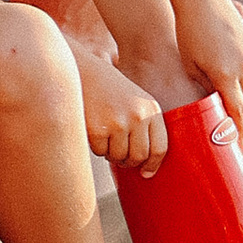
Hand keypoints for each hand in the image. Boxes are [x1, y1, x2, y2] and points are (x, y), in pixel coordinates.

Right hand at [65, 33, 167, 173]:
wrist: (82, 70)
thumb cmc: (109, 88)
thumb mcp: (136, 100)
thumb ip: (145, 127)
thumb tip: (147, 167)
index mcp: (151, 109)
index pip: (160, 147)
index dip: (153, 164)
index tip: (146, 172)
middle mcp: (138, 116)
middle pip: (138, 157)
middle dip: (128, 161)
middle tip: (119, 155)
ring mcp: (118, 123)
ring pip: (118, 157)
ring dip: (111, 153)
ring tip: (106, 136)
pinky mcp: (98, 129)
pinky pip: (100, 152)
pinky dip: (96, 146)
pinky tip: (94, 129)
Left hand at [175, 0, 242, 141]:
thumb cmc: (187, 29)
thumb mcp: (190, 63)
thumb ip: (204, 85)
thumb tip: (211, 102)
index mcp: (226, 75)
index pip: (237, 112)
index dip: (239, 131)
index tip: (241, 146)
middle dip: (241, 119)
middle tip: (237, 139)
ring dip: (240, 99)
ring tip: (232, 115)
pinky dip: (239, 82)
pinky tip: (230, 87)